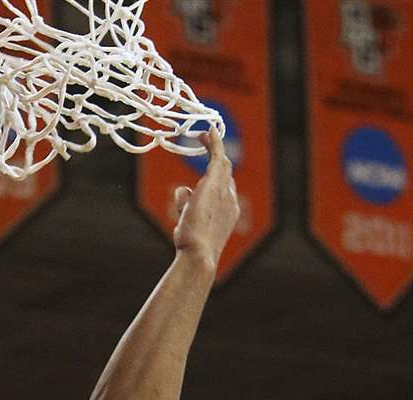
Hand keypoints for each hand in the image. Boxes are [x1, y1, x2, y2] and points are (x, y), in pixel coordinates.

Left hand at [173, 129, 239, 267]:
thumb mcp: (188, 223)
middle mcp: (230, 199)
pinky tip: (207, 132)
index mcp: (228, 212)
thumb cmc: (192, 245)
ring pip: (223, 163)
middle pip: (226, 173)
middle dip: (218, 157)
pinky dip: (213, 143)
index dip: (217, 178)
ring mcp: (224, 190)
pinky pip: (216, 156)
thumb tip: (182, 189)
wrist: (199, 253)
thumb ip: (185, 205)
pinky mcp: (213, 183)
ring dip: (215, 147)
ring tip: (205, 135)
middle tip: (207, 143)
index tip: (210, 170)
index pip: (224, 190)